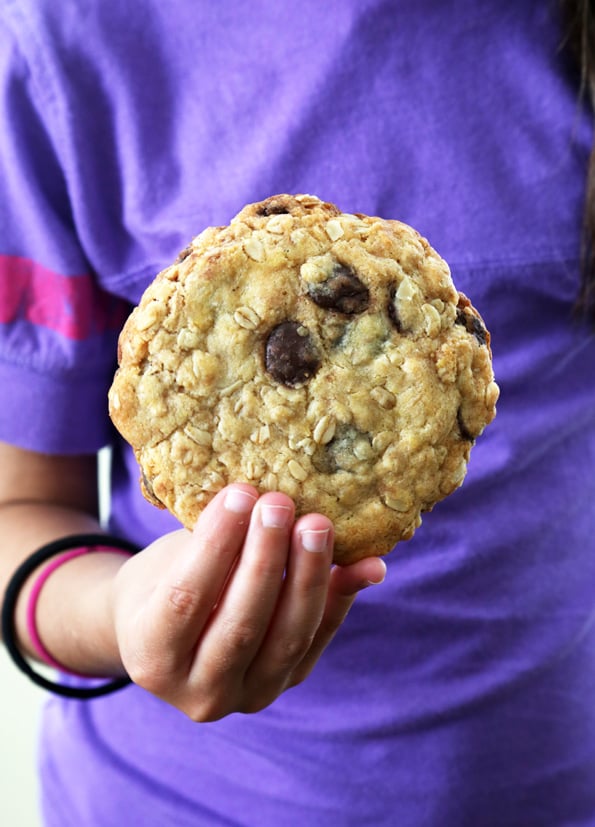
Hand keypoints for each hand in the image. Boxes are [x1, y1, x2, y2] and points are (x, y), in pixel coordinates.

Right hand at [112, 484, 385, 720]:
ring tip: (317, 525)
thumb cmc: (165, 580)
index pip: (185, 600)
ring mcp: (248, 696)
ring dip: (308, 576)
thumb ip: (210, 539)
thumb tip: (262, 501)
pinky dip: (341, 598)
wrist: (170, 632)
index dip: (214, 545)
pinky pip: (319, 639)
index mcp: (150, 656)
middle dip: (266, 559)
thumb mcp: (172, 558)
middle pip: (241, 625)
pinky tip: (362, 563)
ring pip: (287, 637)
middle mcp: (198, 690)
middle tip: (280, 504)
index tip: (239, 494)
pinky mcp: (287, 682)